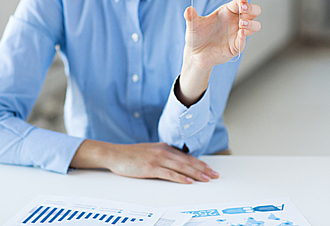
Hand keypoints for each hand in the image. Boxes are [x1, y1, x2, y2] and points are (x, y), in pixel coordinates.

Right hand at [70, 140, 217, 183]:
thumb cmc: (131, 155)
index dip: (200, 163)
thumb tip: (176, 161)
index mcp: (164, 147)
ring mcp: (157, 159)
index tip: (210, 169)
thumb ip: (163, 154)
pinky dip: (180, 178)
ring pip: (181, 167)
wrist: (115, 154)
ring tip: (206, 179)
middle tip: (214, 175)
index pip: (186, 156)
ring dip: (196, 174)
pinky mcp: (150, 168)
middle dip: (203, 169)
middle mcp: (163, 151)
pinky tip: (188, 182)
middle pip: (187, 161)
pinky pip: (169, 174)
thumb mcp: (150, 151)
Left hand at [184, 0, 260, 68]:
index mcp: (227, 12)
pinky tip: (240, 33)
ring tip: (241, 23)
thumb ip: (191, 17)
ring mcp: (237, 34)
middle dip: (251, 8)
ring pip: (255, 26)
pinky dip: (243, 37)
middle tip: (243, 8)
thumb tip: (188, 9)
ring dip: (250, 23)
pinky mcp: (236, 46)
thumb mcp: (193, 26)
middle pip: (254, 11)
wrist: (195, 54)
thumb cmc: (196, 36)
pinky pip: (244, 41)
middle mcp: (235, 21)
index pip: (240, 2)